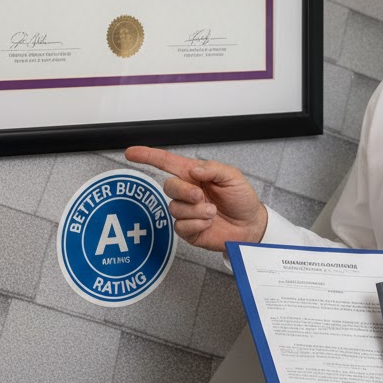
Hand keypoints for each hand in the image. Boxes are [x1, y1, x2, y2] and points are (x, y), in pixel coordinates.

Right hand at [125, 145, 267, 252]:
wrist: (251, 226)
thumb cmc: (242, 199)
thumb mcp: (233, 177)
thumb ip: (213, 169)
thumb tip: (193, 170)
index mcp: (195, 175)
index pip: (167, 163)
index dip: (148, 156)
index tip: (131, 152)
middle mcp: (188, 192)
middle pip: (168, 186)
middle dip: (183, 191)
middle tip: (200, 195)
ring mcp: (187, 211)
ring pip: (175, 208)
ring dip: (195, 210)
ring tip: (212, 212)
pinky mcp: (189, 230)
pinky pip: (181, 227)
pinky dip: (197, 224)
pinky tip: (208, 223)